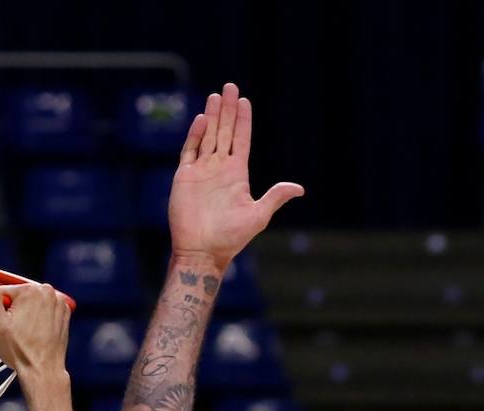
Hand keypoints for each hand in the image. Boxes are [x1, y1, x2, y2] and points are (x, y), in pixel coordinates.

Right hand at [0, 277, 70, 379]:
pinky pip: (46, 309)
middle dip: (13, 309)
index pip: (4, 291)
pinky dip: (40, 317)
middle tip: (12, 330)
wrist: (42, 370)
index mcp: (30, 290)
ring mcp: (58, 302)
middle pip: (20, 295)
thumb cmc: (19, 350)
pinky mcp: (65, 313)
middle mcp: (47, 291)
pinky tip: (36, 332)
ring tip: (25, 333)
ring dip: (27, 313)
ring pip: (33, 302)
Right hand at [169, 82, 303, 271]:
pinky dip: (195, 135)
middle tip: (229, 87)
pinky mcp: (184, 178)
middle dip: (227, 110)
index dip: (243, 120)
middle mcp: (219, 169)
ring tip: (216, 96)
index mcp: (237, 174)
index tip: (244, 100)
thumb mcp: (258, 215)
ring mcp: (201, 172)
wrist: (202, 251)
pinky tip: (202, 119)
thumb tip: (299, 189)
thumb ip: (275, 197)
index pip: (241, 140)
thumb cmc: (230, 238)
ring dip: (212, 116)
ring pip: (207, 136)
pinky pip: (190, 151)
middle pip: (224, 132)